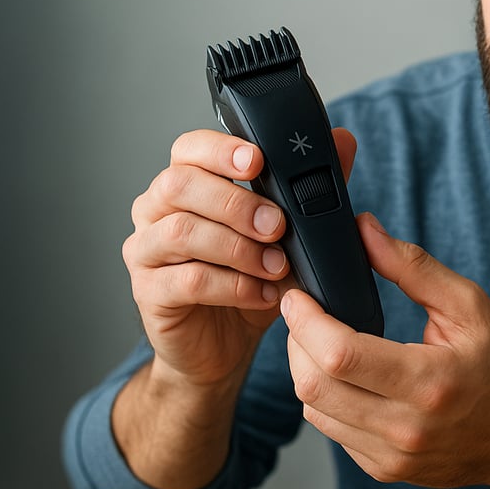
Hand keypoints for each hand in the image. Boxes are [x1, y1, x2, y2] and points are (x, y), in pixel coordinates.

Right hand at [123, 127, 357, 389]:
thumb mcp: (286, 233)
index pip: (189, 148)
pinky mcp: (149, 292)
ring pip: (182, 231)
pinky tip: (262, 293)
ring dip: (239, 247)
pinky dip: (234, 286)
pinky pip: (188, 280)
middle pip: (180, 184)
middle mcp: (156, 210)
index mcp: (187, 184)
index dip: (221, 149)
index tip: (258, 161)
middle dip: (235, 202)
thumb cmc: (247, 280)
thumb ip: (309, 186)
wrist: (220, 347)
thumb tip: (342, 141)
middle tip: (277, 225)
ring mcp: (146, 251)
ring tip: (277, 265)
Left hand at [282, 213, 489, 488]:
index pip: (341, 354)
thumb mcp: (469, 306)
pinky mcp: (384, 470)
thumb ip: (413, 267)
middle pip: (314, 386)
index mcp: (430, 382)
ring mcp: (393, 456)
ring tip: (324, 344)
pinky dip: (327, 401)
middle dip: (296, 343)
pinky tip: (347, 378)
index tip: (298, 297)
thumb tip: (365, 232)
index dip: (306, 320)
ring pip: (314, 412)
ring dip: (307, 371)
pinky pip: (331, 432)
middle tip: (304, 316)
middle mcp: (407, 427)